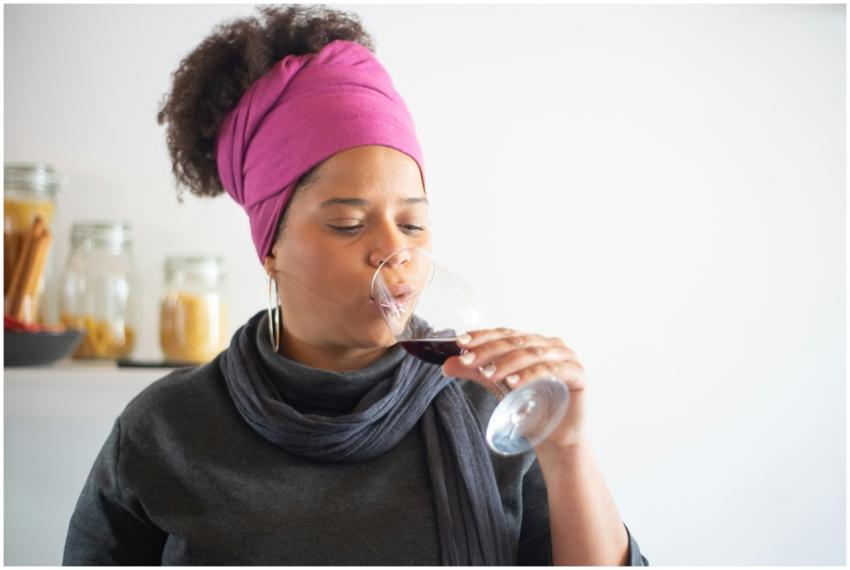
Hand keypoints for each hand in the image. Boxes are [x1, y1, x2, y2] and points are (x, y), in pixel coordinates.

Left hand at [441, 327, 588, 452]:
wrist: (554, 440)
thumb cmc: (529, 410)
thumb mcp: (498, 387)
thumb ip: (476, 372)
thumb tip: (446, 364)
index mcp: (532, 342)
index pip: (504, 333)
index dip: (482, 336)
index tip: (460, 342)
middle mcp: (549, 344)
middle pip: (516, 341)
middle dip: (489, 351)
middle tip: (467, 361)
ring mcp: (566, 356)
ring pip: (532, 353)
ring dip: (507, 362)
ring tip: (488, 374)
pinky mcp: (577, 373)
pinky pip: (552, 370)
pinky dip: (530, 375)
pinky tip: (513, 384)